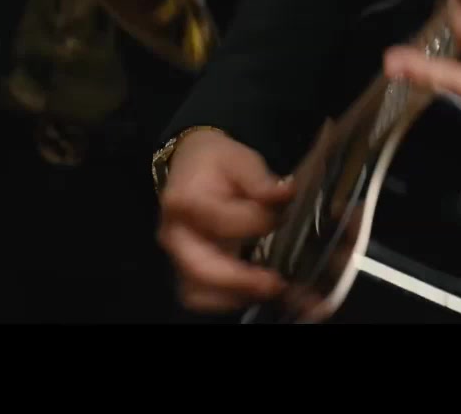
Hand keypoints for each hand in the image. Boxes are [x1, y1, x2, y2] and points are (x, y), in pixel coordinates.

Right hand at [157, 129, 293, 312]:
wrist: (191, 166)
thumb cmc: (217, 163)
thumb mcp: (241, 160)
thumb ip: (262, 180)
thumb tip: (286, 193)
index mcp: (184, 201)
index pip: (223, 221)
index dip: (258, 222)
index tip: (281, 215)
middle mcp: (174, 234)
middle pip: (201, 269)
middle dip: (241, 281)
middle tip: (276, 282)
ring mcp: (175, 257)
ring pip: (197, 292)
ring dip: (234, 296)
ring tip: (269, 288)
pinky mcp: (184, 271)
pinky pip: (200, 297)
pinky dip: (227, 300)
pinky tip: (254, 290)